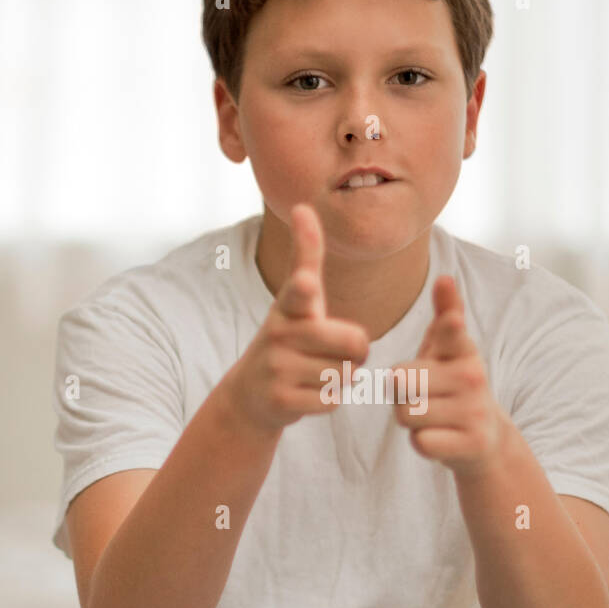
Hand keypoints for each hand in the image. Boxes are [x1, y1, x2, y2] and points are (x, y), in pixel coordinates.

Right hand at [227, 204, 369, 432]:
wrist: (251, 394)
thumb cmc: (288, 337)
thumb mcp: (295, 297)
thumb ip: (306, 255)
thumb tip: (303, 205)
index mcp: (288, 306)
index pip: (300, 293)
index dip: (305, 290)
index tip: (307, 284)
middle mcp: (279, 334)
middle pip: (354, 343)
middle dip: (357, 350)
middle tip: (336, 351)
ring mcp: (277, 370)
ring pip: (346, 374)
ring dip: (342, 377)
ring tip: (315, 372)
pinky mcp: (281, 402)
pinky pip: (332, 401)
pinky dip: (329, 400)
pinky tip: (309, 393)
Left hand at [391, 275, 505, 473]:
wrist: (486, 440)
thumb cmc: (454, 386)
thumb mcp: (450, 350)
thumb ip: (445, 313)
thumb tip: (444, 277)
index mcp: (463, 350)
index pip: (452, 333)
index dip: (449, 327)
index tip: (451, 320)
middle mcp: (473, 377)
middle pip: (400, 380)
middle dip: (400, 393)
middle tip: (424, 396)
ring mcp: (474, 412)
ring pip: (406, 413)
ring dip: (410, 420)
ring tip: (433, 417)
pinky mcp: (471, 444)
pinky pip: (421, 441)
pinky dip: (422, 442)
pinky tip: (440, 437)